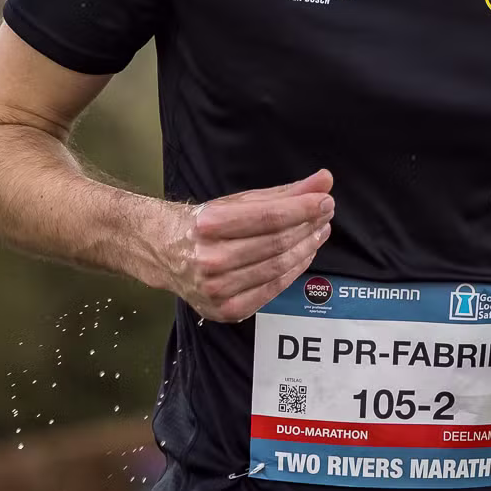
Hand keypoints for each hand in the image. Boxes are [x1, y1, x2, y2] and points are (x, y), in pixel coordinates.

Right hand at [167, 170, 333, 321]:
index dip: (303, 209)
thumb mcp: (239, 201)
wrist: (164, 252)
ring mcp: (217, 289)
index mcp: (209, 224)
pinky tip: (304, 255)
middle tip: (326, 214)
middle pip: (277, 243)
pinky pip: (272, 290)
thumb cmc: (204, 223)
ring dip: (306, 248)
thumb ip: (284, 193)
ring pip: (278, 268)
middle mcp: (210, 259)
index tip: (325, 200)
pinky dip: (294, 272)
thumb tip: (324, 181)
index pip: (269, 217)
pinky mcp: (226, 310)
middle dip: (309, 226)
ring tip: (319, 232)